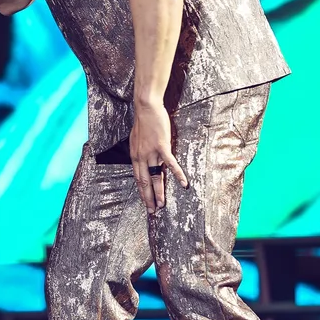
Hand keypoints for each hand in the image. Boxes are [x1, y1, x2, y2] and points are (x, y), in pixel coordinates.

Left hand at [128, 98, 187, 212]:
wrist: (146, 108)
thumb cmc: (143, 122)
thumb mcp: (136, 140)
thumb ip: (140, 152)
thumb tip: (142, 161)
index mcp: (135, 156)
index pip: (138, 178)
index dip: (142, 192)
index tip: (146, 202)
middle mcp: (141, 157)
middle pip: (144, 182)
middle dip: (148, 197)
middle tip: (152, 211)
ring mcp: (151, 153)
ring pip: (155, 177)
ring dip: (159, 192)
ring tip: (162, 204)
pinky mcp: (162, 147)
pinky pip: (170, 164)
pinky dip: (178, 174)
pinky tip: (184, 183)